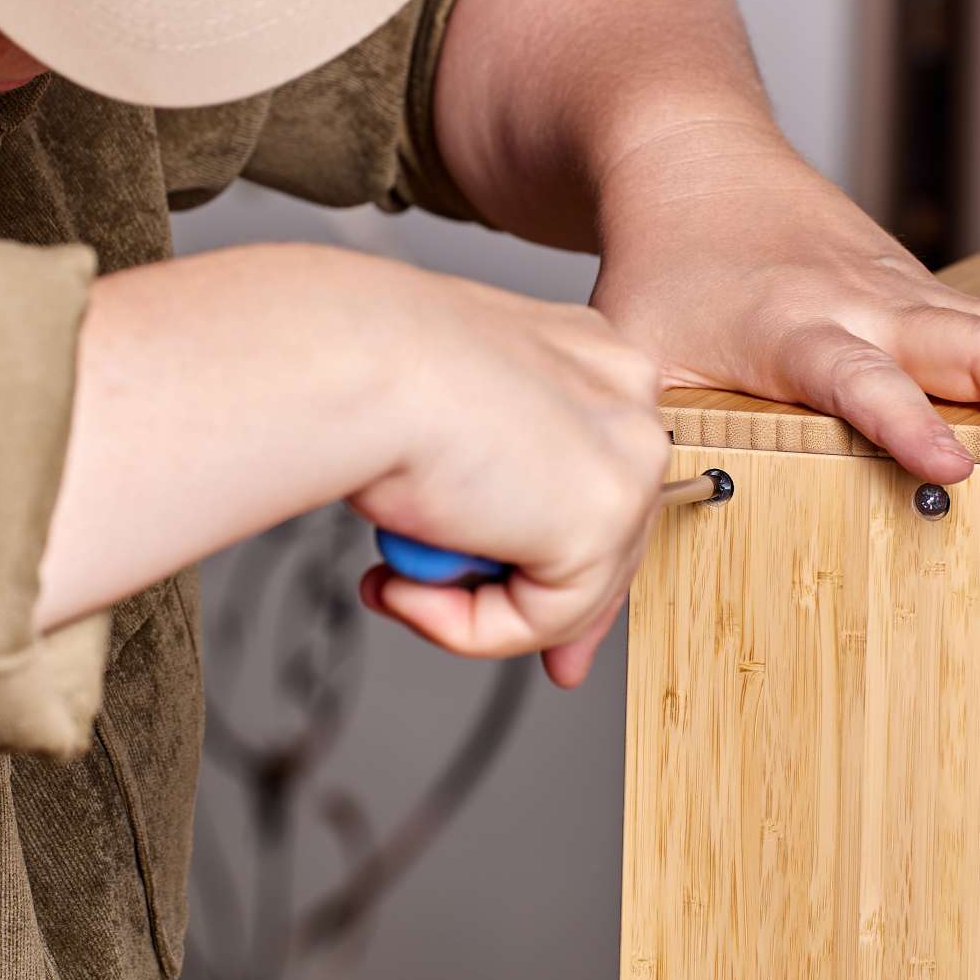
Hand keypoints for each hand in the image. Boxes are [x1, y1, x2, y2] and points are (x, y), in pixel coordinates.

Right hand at [347, 272, 669, 689]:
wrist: (355, 361)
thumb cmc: (367, 367)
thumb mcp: (442, 421)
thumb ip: (486, 477)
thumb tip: (492, 547)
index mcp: (588, 353)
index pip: (596, 467)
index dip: (544, 541)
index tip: (496, 585)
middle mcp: (625, 396)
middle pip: (603, 534)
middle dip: (527, 596)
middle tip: (432, 597)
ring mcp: (625, 461)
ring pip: (569, 586)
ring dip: (470, 606)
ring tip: (394, 580)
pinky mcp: (600, 524)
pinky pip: (542, 619)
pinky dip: (466, 626)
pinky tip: (406, 589)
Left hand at [589, 120, 979, 523]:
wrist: (696, 165)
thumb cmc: (660, 277)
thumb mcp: (621, 373)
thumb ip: (609, 510)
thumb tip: (568, 659)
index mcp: (789, 330)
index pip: (860, 375)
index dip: (908, 420)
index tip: (955, 469)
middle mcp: (867, 306)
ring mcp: (915, 296)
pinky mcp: (942, 297)